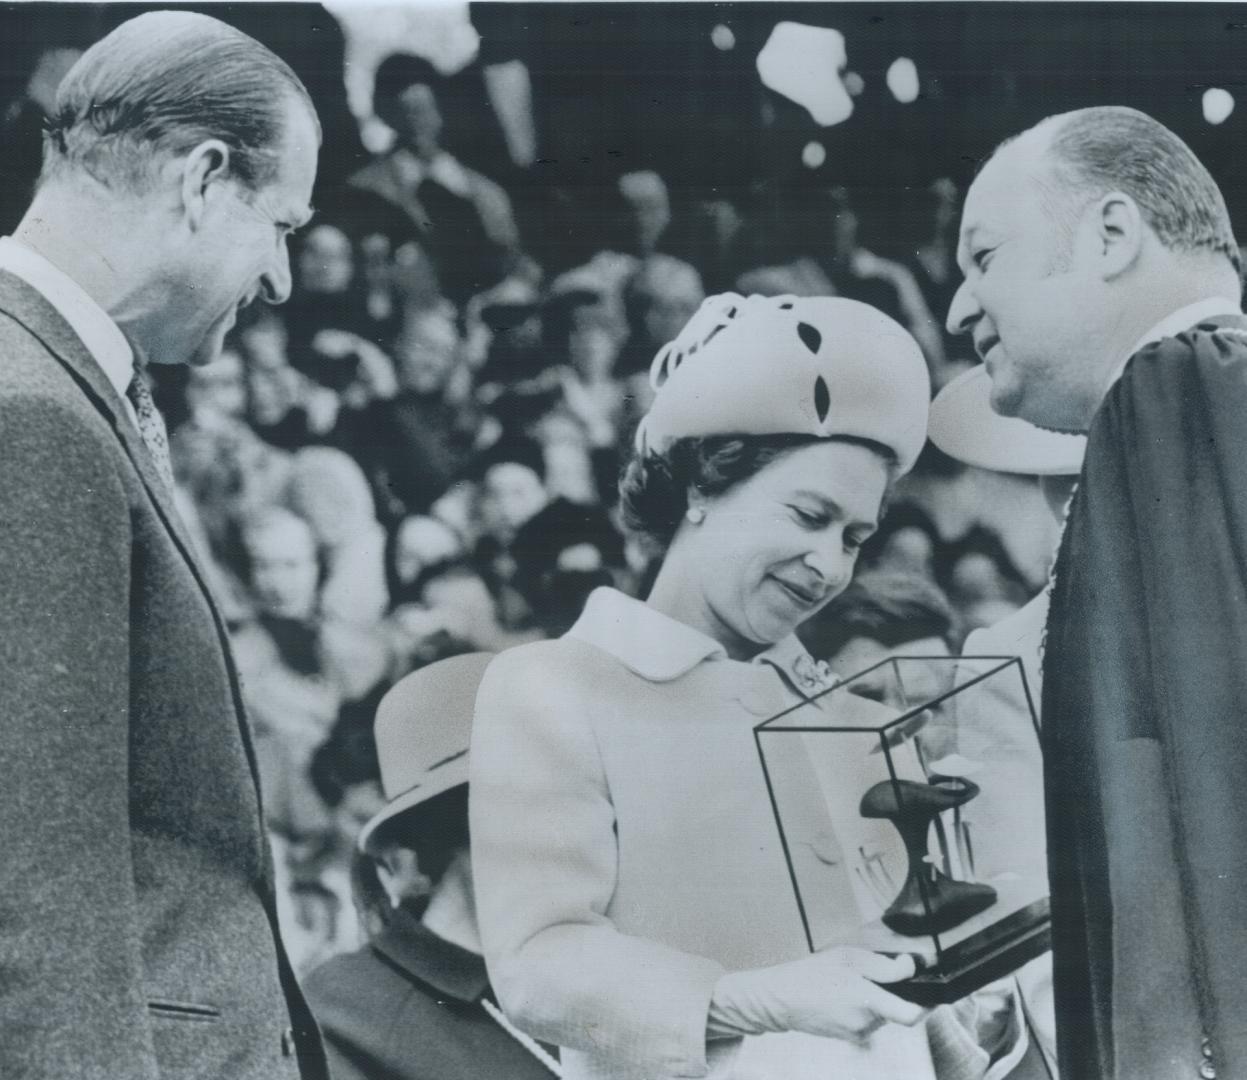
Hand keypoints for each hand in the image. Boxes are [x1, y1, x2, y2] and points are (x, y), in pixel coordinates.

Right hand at [712, 947, 925, 1045]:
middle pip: (897, 1009)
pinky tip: (844, 994)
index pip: (911, 1015)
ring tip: (851, 982)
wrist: (781, 999)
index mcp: (867, 1001)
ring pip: (882, 1013)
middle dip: (893, 993)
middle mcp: (867, 1023)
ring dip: (877, 998)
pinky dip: (864, 1006)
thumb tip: (909, 968)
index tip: (932, 990)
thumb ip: (883, 966)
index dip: (927, 1004)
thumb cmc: (812, 974)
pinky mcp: (851, 1037)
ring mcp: (859, 1033)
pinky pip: (869, 1019)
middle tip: (876, 973)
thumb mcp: (848, 958)